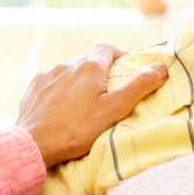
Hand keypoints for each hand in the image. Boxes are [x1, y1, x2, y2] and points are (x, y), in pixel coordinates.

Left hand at [13, 44, 168, 167]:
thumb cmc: (77, 130)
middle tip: (108, 90)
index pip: (107, 49)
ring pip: (68, 71)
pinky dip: (59, 90)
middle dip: (99, 70)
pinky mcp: (32, 89)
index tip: (126, 68)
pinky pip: (50, 83)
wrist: (35, 145)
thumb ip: (139, 87)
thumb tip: (160, 67)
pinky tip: (61, 107)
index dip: (119, 55)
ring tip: (83, 102)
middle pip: (87, 60)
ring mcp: (47, 76)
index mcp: (88, 67)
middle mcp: (67, 65)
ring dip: (78, 80)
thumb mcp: (114, 110)